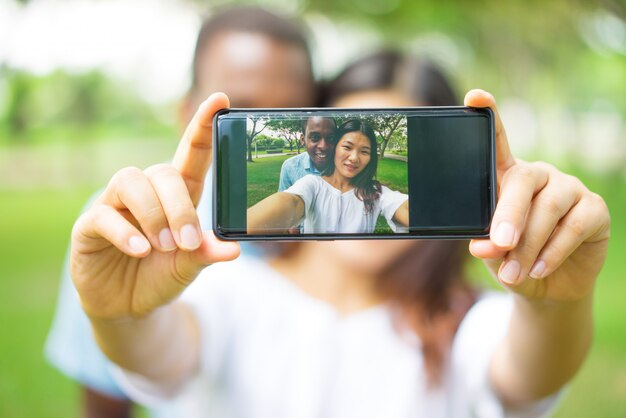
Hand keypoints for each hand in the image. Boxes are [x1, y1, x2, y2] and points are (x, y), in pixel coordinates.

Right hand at [71, 93, 239, 320]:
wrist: (128, 307)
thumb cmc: (162, 276)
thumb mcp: (189, 267)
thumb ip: (206, 253)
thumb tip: (233, 248)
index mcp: (177, 196)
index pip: (191, 154)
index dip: (204, 126)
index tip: (221, 100)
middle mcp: (147, 193)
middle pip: (162, 172)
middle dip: (179, 207)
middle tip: (187, 243)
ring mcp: (115, 206)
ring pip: (130, 181)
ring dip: (152, 214)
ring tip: (163, 246)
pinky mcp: (89, 226)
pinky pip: (103, 215)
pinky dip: (124, 232)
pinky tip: (140, 250)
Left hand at [465, 90, 609, 302]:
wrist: (547, 285)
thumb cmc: (512, 257)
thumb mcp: (493, 252)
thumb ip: (486, 242)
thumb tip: (483, 246)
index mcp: (507, 177)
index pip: (498, 142)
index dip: (489, 116)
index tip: (474, 97)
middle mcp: (538, 175)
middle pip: (522, 180)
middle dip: (508, 214)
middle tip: (498, 244)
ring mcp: (569, 188)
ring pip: (548, 208)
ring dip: (528, 245)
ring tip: (513, 273)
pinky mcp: (594, 208)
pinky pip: (574, 226)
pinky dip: (553, 251)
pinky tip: (538, 269)